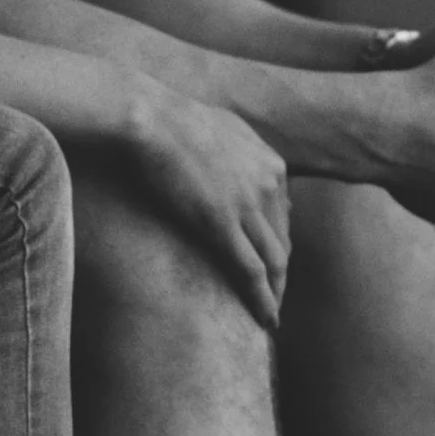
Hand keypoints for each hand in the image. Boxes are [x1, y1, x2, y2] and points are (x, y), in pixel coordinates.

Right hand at [119, 89, 292, 330]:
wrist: (150, 117)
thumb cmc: (172, 119)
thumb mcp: (224, 128)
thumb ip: (243, 152)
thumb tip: (250, 170)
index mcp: (270, 164)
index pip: (283, 216)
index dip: (277, 245)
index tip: (271, 264)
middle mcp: (268, 185)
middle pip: (283, 242)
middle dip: (282, 275)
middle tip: (275, 299)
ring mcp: (247, 205)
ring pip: (275, 261)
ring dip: (276, 293)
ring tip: (271, 317)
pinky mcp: (221, 223)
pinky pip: (252, 270)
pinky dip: (263, 298)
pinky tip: (265, 318)